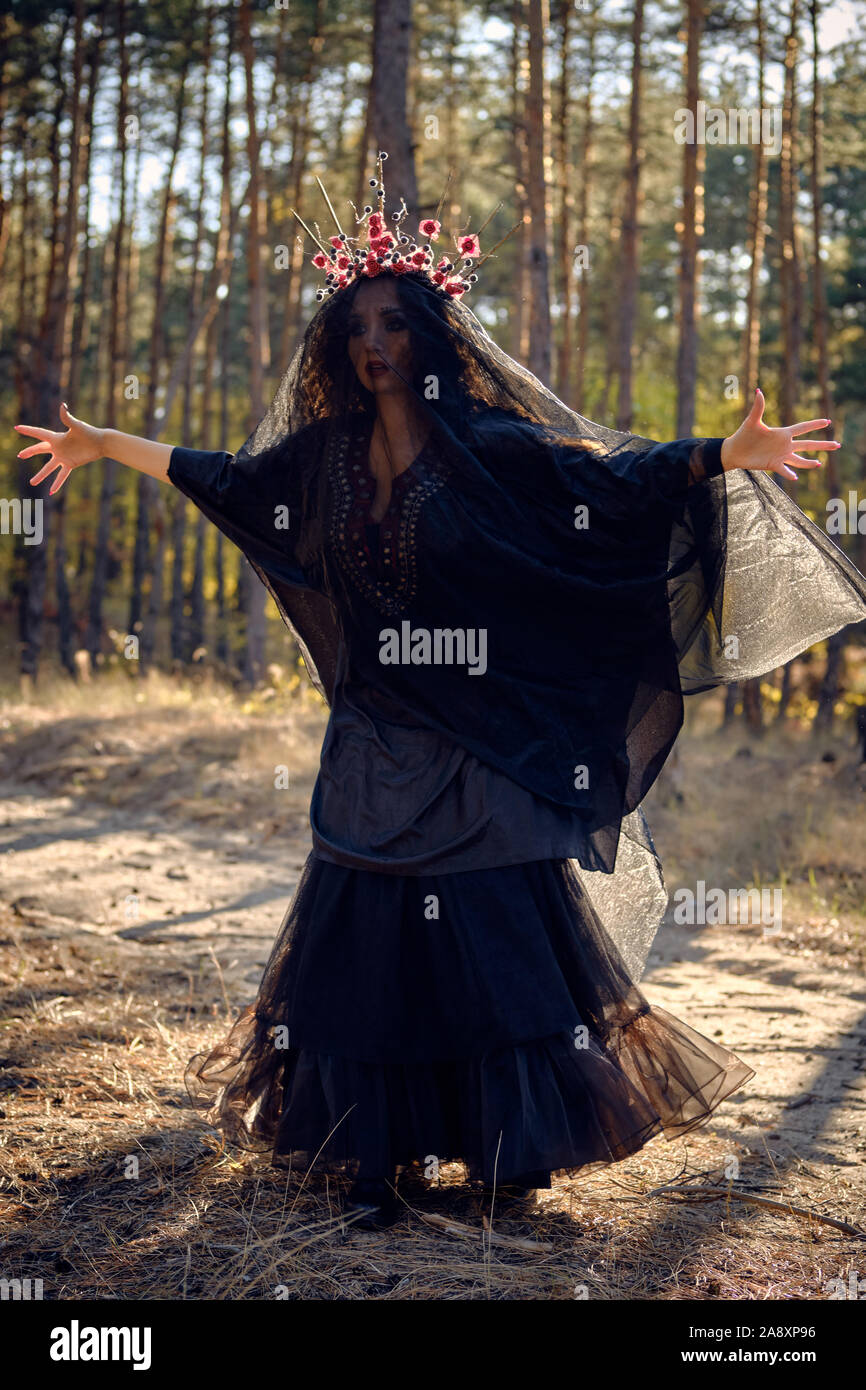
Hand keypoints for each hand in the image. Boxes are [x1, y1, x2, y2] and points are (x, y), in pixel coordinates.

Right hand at [14, 402, 105, 494]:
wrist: (100, 443)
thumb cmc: (89, 432)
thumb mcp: (76, 425)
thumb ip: (67, 417)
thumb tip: (62, 406)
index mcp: (56, 437)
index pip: (39, 434)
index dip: (28, 431)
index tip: (17, 428)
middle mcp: (58, 447)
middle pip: (40, 450)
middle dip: (30, 452)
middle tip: (20, 455)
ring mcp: (63, 457)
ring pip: (49, 467)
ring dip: (41, 475)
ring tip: (32, 483)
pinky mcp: (71, 464)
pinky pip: (61, 475)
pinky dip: (57, 483)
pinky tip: (51, 492)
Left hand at [720, 389, 839, 480]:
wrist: (734, 451)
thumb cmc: (743, 434)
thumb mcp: (752, 421)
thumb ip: (758, 407)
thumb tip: (758, 391)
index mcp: (782, 433)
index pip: (803, 428)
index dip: (814, 424)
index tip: (827, 421)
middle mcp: (785, 445)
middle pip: (808, 445)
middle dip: (823, 445)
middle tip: (838, 444)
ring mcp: (780, 456)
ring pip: (799, 460)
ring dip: (809, 462)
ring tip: (819, 463)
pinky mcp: (773, 465)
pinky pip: (784, 470)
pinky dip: (790, 474)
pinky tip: (796, 477)